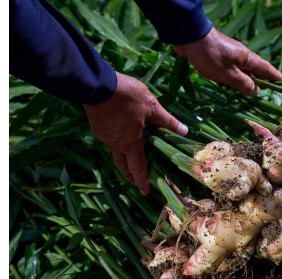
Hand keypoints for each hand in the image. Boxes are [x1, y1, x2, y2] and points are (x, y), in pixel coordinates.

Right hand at [84, 72, 187, 194]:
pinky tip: (122, 140)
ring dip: (124, 161)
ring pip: (116, 154)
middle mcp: (116, 144)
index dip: (142, 181)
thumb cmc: (127, 96)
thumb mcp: (152, 106)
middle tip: (137, 183)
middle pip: (123, 166)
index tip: (145, 191)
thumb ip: (168, 121)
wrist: (96, 84)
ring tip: (131, 162)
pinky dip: (118, 146)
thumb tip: (185, 131)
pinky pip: (110, 142)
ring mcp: (105, 137)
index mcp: (130, 143)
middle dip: (131, 176)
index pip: (137, 168)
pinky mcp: (98, 128)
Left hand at [173, 27, 281, 95]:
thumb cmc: (211, 56)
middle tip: (266, 92)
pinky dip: (231, 78)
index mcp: (247, 58)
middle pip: (255, 70)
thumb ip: (243, 84)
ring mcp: (229, 55)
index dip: (275, 77)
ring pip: (241, 71)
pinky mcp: (218, 56)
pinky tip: (226, 86)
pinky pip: (229, 70)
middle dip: (260, 81)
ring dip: (244, 81)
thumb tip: (256, 91)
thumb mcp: (228, 74)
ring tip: (247, 93)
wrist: (189, 36)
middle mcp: (241, 55)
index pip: (266, 69)